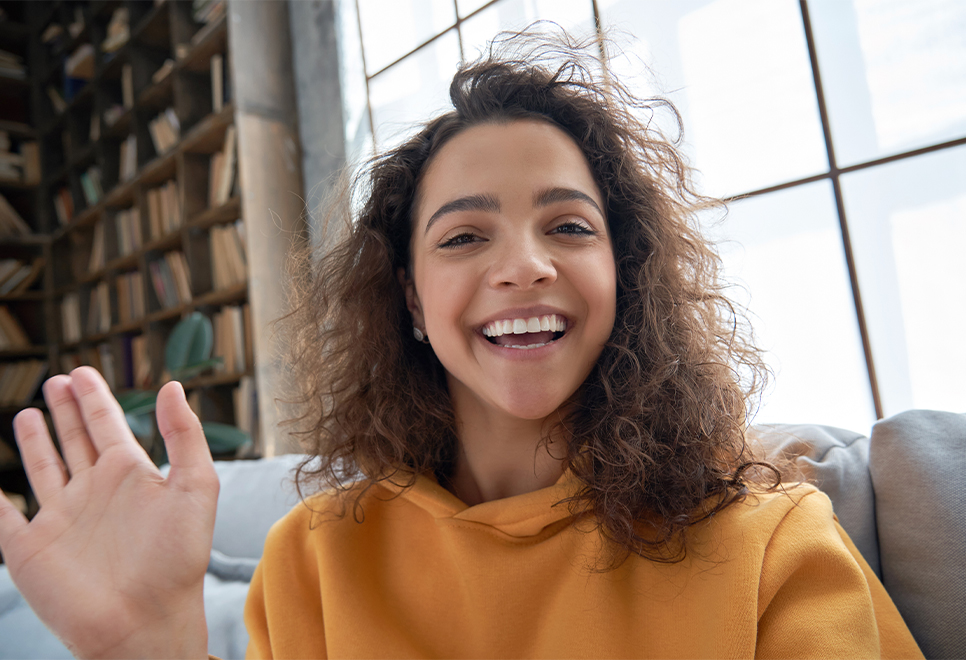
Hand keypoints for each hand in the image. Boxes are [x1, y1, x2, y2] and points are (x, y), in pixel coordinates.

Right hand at [0, 367, 218, 658]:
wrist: (145, 622)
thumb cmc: (177, 558)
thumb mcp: (196, 487)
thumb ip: (185, 436)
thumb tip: (172, 387)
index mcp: (130, 475)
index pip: (107, 424)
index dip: (94, 398)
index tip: (82, 372)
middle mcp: (94, 492)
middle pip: (75, 439)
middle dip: (66, 410)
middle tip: (57, 379)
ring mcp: (61, 518)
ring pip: (43, 468)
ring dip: (35, 441)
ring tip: (29, 411)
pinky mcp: (29, 548)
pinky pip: (1, 515)